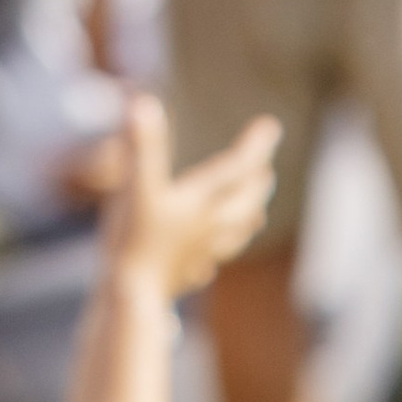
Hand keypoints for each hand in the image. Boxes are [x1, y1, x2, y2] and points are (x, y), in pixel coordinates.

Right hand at [99, 90, 278, 297]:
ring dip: (249, 218)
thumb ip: (141, 145)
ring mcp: (199, 254)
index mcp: (200, 201)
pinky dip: (220, 252)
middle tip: (267, 169)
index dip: (255, 146)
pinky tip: (212, 263)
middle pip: (243, 203)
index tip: (272, 127)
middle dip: (257, 184)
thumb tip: (142, 102)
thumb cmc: (132, 239)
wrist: (129, 298)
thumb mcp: (134, 186)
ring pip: (235, 234)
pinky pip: (211, 261)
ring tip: (257, 214)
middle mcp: (208, 227)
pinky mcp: (185, 275)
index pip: (237, 168)